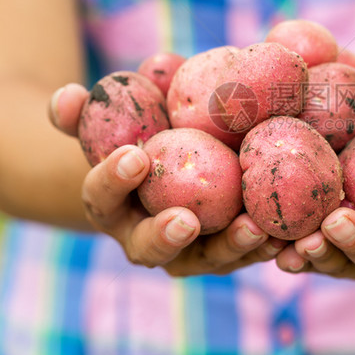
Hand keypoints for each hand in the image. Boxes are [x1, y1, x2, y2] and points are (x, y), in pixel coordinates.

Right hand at [50, 83, 286, 275]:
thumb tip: (68, 95)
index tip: (134, 156)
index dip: (113, 179)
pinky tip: (286, 234)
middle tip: (185, 220)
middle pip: (149, 247)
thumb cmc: (138, 135)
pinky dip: (265, 246)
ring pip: (205, 259)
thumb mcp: (115, 118)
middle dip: (166, 236)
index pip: (101, 196)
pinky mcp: (224, 255)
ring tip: (254, 228)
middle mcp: (142, 237)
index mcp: (109, 203)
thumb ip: (89, 108)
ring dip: (230, 247)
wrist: (164, 169)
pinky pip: (244, 256)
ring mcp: (185, 253)